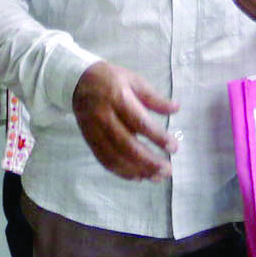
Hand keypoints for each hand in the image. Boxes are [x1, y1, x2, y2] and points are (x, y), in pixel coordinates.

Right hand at [72, 61, 179, 180]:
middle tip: (168, 170)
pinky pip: (105, 161)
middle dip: (149, 161)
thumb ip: (154, 98)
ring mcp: (95, 131)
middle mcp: (105, 117)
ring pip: (116, 157)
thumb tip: (176, 108)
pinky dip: (122, 172)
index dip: (157, 137)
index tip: (174, 147)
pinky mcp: (90, 141)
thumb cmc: (111, 80)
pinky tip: (138, 176)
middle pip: (127, 145)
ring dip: (138, 170)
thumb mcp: (134, 80)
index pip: (140, 123)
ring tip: (156, 176)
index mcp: (118, 98)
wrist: (78, 82)